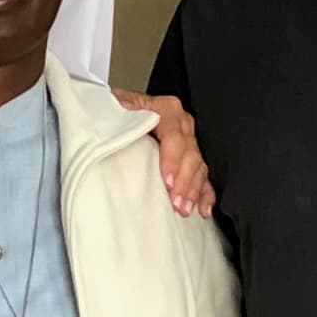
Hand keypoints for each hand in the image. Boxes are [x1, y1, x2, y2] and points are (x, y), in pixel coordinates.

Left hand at [114, 90, 213, 215]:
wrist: (118, 112)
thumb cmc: (117, 111)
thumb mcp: (114, 108)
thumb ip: (118, 119)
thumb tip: (113, 135)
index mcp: (165, 110)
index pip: (174, 134)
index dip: (172, 159)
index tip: (167, 180)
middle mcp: (180, 125)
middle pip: (190, 153)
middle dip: (184, 181)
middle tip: (176, 201)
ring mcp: (187, 142)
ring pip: (198, 167)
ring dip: (193, 190)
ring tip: (184, 208)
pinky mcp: (187, 159)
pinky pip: (202, 176)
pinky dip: (204, 193)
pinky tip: (202, 207)